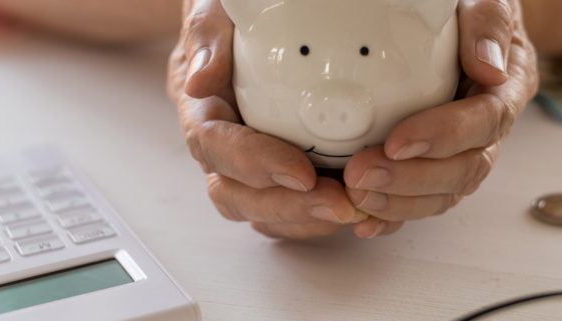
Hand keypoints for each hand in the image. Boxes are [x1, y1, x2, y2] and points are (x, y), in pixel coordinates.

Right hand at [168, 0, 401, 238]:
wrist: (247, 29)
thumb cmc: (234, 19)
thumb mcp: (215, 13)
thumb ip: (207, 39)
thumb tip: (202, 80)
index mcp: (202, 109)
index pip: (214, 147)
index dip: (253, 165)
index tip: (300, 173)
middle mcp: (220, 147)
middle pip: (236, 194)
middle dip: (286, 206)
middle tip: (338, 205)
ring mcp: (248, 167)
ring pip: (262, 211)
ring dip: (306, 219)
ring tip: (354, 211)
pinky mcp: (278, 176)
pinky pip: (290, 211)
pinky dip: (320, 218)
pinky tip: (359, 211)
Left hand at [346, 0, 537, 232]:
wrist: (458, 23)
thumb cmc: (467, 10)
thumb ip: (489, 22)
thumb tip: (488, 67)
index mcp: (505, 88)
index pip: (487, 120)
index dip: (446, 135)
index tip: (400, 141)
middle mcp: (487, 129)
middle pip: (465, 170)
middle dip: (414, 180)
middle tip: (362, 175)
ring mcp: (461, 151)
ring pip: (443, 193)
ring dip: (400, 202)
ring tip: (356, 195)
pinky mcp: (433, 165)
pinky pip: (420, 200)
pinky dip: (393, 214)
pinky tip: (362, 221)